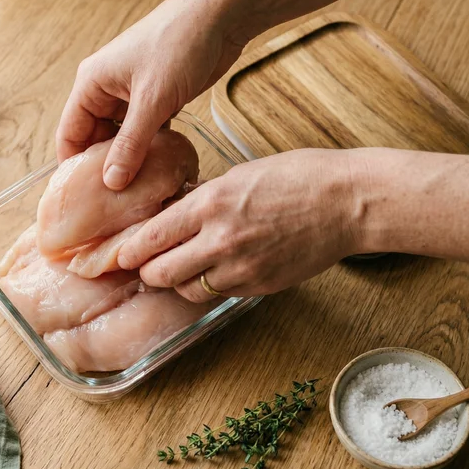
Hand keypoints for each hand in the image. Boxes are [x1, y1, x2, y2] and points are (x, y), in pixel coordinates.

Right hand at [55, 0, 247, 190]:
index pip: (70, 133)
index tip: (83, 200)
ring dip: (131, 160)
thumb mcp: (153, 100)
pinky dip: (151, 149)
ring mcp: (134, 93)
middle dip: (105, 168)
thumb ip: (130, 144)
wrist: (223, 15)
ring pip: (123, 137)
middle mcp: (107, 89)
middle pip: (95, 139)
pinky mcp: (158, 97)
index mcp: (92, 83)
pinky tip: (160, 170)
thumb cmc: (180, 44)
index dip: (74, 167)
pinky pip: (146, 131)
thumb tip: (111, 182)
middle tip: (116, 203)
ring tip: (139, 192)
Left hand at [117, 149, 362, 301]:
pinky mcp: (259, 286)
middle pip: (160, 273)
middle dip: (148, 271)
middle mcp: (220, 239)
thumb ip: (204, 198)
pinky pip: (219, 293)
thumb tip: (175, 212)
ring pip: (187, 290)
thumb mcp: (241, 174)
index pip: (152, 237)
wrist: (347, 202)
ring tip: (183, 269)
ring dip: (179, 282)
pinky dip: (210, 286)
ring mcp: (241, 267)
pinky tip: (215, 271)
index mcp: (210, 203)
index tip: (121, 254)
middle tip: (147, 266)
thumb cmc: (299, 177)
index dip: (130, 250)